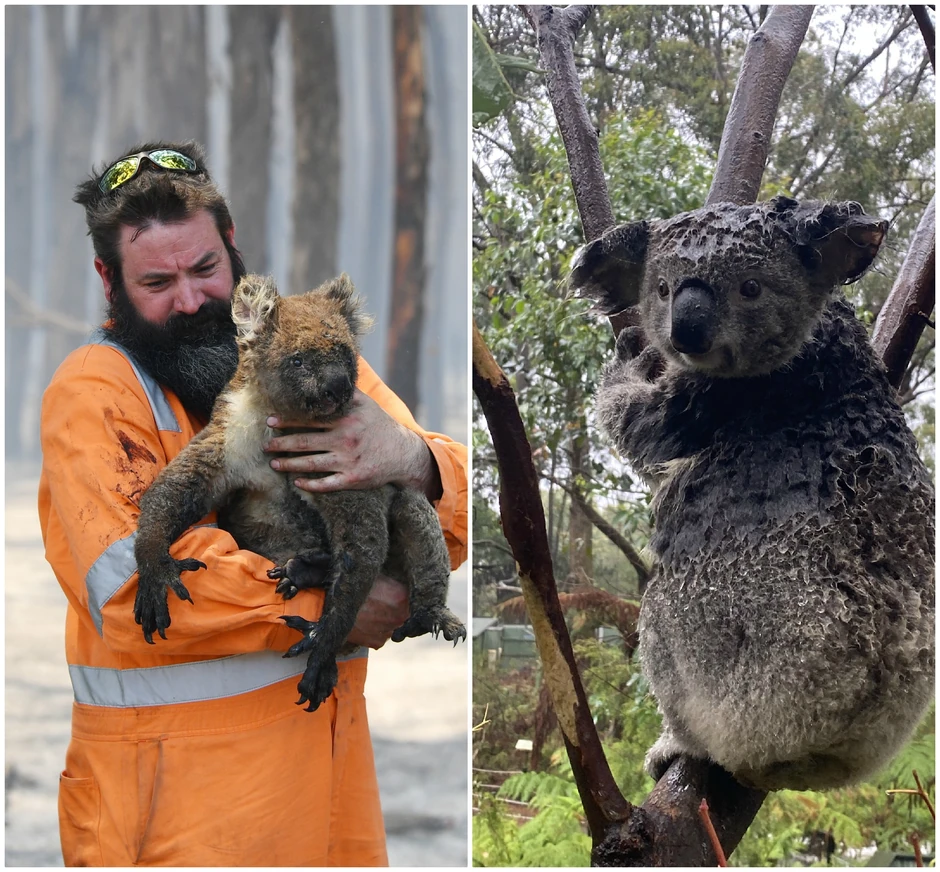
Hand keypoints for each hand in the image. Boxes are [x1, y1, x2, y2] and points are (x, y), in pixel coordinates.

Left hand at [264, 390, 441, 498]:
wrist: (403, 453)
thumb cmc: (379, 425)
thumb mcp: (366, 404)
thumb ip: (346, 392)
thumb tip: (327, 374)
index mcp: (345, 420)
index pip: (310, 419)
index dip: (287, 420)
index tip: (270, 421)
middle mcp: (345, 440)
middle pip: (305, 442)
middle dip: (281, 444)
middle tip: (265, 445)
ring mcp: (348, 461)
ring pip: (311, 464)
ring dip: (289, 464)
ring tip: (274, 463)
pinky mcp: (353, 479)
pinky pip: (327, 484)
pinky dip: (310, 484)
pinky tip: (297, 482)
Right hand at [346, 575, 409, 649]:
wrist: (330, 607)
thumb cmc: (353, 589)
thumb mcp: (376, 577)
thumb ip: (392, 584)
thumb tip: (398, 586)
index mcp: (401, 597)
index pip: (409, 597)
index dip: (399, 596)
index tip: (391, 594)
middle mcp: (399, 616)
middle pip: (402, 613)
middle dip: (394, 609)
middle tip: (379, 604)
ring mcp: (389, 631)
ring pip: (392, 625)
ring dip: (385, 622)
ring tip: (370, 614)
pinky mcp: (378, 642)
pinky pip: (382, 636)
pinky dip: (376, 632)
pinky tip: (366, 624)